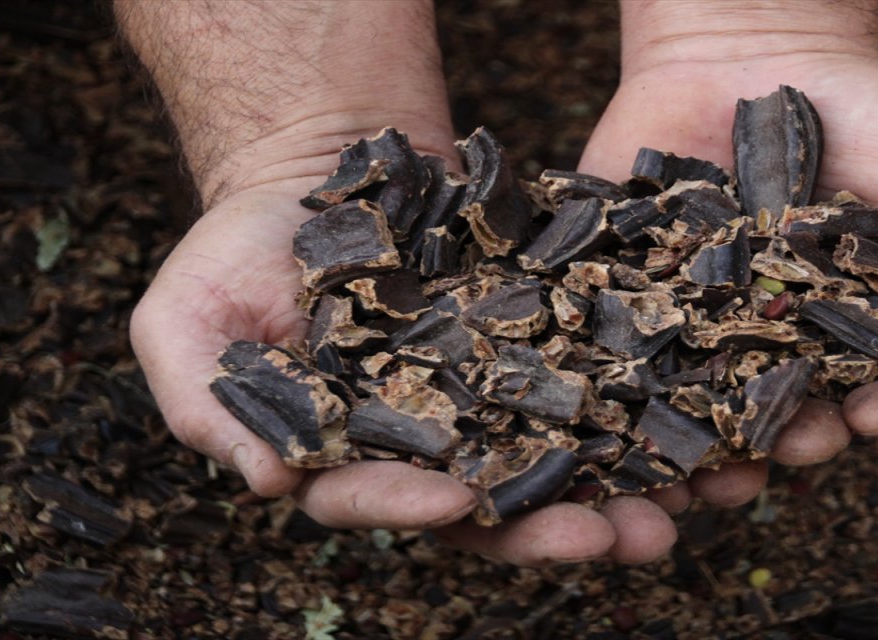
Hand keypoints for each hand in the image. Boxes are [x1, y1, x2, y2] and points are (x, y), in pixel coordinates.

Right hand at [130, 173, 709, 565]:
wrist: (318, 166)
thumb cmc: (236, 250)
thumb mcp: (183, 326)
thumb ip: (210, 411)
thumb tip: (268, 484)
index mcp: (346, 456)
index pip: (381, 498)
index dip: (414, 504)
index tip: (456, 497)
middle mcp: (428, 441)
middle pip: (496, 502)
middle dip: (554, 526)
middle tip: (619, 539)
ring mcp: (489, 393)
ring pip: (562, 453)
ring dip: (623, 483)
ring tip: (682, 501)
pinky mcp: (538, 341)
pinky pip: (595, 374)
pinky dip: (641, 398)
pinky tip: (694, 415)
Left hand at [578, 25, 877, 477]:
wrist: (762, 55)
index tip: (872, 412)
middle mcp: (808, 352)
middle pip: (812, 417)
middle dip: (803, 438)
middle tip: (791, 440)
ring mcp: (726, 337)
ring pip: (722, 415)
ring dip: (718, 454)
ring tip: (708, 470)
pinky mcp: (650, 311)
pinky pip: (640, 367)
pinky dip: (633, 405)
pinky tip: (628, 431)